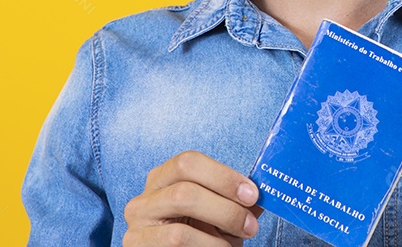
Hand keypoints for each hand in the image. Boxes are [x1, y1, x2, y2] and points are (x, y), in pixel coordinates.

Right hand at [123, 151, 262, 245]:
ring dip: (217, 234)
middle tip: (250, 225)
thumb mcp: (216, 214)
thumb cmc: (198, 238)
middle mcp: (145, 198)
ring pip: (180, 225)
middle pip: (185, 189)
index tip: (252, 194)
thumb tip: (264, 191)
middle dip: (225, 206)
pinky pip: (177, 243)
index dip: (223, 176)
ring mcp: (138, 225)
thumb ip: (234, 200)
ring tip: (235, 242)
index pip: (189, 162)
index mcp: (163, 178)